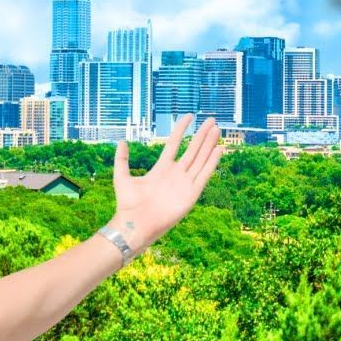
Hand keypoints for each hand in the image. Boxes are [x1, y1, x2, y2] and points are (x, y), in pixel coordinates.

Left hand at [107, 114, 222, 254]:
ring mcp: (184, 183)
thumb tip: (121, 141)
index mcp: (161, 169)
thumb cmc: (128, 204)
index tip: (188, 116)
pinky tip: (218, 150)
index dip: (181, 130)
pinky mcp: (191, 194)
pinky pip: (204, 175)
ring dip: (209, 145)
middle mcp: (175, 174)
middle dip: (202, 135)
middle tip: (211, 120)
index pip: (174, 144)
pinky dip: (212, 162)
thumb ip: (122, 159)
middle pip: (192, 150)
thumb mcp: (122, 177)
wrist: (136, 223)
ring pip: (200, 159)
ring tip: (217, 130)